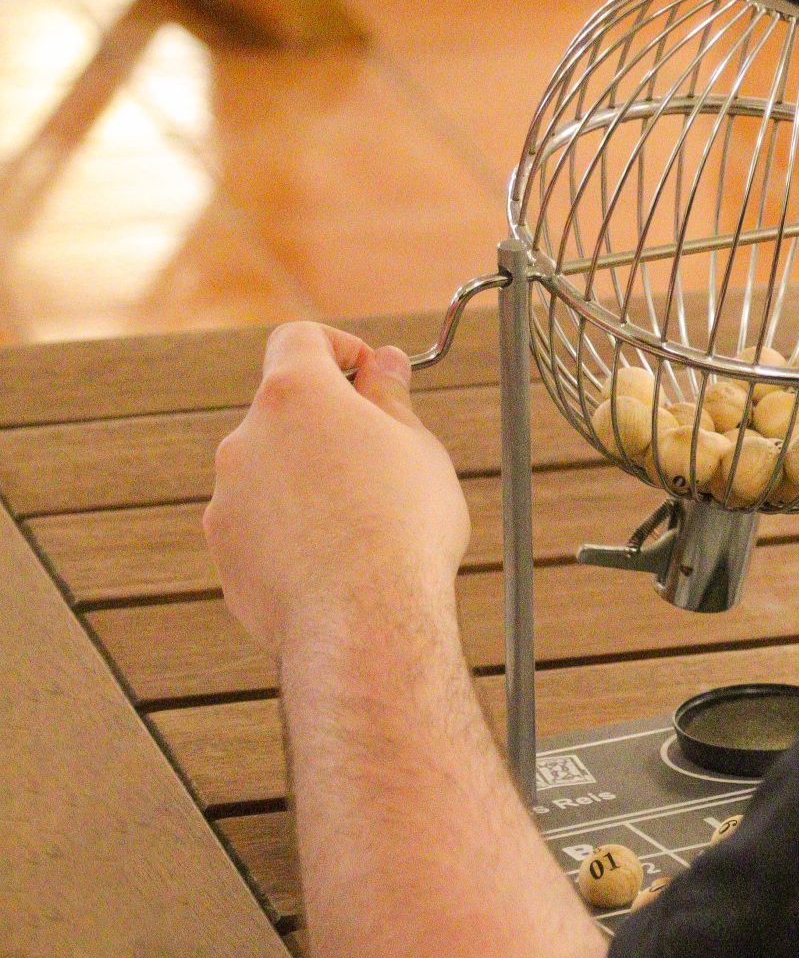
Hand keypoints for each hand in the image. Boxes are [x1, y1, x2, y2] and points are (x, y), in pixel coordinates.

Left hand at [205, 324, 470, 658]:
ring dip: (311, 480)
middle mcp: (246, 437)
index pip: (299, 338)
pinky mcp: (224, 548)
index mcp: (296, 395)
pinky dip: (293, 529)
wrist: (363, 619)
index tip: (371, 374)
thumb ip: (389, 399)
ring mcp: (227, 495)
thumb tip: (383, 364)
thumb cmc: (402, 527)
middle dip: (330, 425)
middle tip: (384, 458)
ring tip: (366, 523)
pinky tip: (337, 561)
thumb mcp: (416, 448)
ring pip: (272, 470)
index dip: (340, 347)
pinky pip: (261, 522)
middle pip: (285, 409)